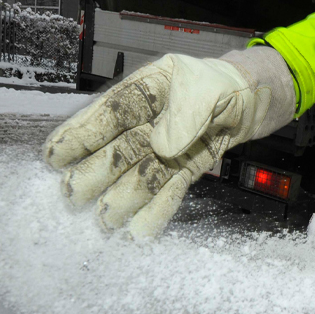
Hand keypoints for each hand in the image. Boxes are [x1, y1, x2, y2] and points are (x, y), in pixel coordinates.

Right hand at [43, 47, 295, 237]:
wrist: (260, 98)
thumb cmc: (231, 83)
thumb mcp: (210, 86)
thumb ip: (187, 112)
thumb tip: (162, 145)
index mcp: (151, 88)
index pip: (110, 112)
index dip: (81, 133)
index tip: (55, 155)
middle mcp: (154, 119)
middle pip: (120, 148)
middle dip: (96, 173)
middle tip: (71, 196)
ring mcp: (169, 145)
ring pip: (141, 174)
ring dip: (123, 199)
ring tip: (104, 222)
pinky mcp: (187, 166)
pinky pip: (169, 188)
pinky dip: (156, 210)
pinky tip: (139, 230)